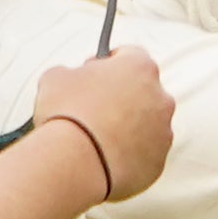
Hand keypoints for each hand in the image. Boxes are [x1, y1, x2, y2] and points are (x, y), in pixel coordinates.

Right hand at [29, 44, 173, 199]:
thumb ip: (70, 72)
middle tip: (92, 109)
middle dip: (121, 98)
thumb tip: (69, 80)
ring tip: (95, 139)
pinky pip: (143, 155)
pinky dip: (126, 156)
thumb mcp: (55, 78)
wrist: (74, 163)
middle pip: (142, 91)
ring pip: (146, 125)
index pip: (129, 55)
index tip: (94, 72)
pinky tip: (102, 159)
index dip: (108, 63)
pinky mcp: (157, 162)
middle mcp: (160, 97)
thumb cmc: (67, 115)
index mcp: (139, 67)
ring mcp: (163, 131)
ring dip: (126, 128)